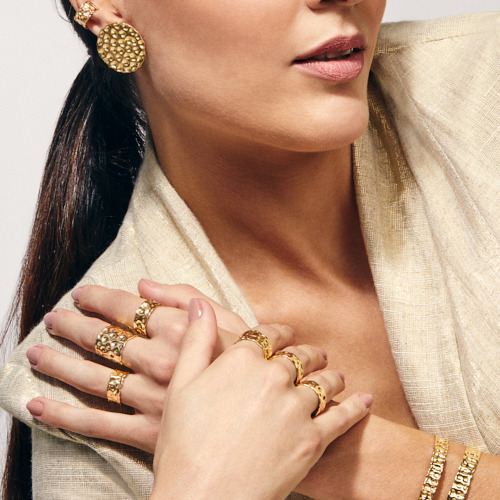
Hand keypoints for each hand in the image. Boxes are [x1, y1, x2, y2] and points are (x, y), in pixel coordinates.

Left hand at [25, 280, 247, 451]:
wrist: (269, 420)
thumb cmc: (252, 366)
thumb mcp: (232, 320)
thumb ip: (187, 296)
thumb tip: (145, 282)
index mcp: (178, 330)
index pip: (127, 307)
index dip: (99, 298)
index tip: (82, 293)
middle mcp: (158, 361)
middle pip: (102, 340)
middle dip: (72, 327)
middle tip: (53, 319)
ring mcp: (149, 398)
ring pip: (91, 379)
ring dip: (58, 365)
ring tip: (35, 354)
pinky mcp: (145, 432)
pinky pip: (97, 425)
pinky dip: (63, 416)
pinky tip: (39, 406)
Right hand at [151, 299, 371, 498]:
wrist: (203, 499)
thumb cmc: (184, 445)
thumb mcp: (181, 385)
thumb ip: (196, 340)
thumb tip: (200, 306)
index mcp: (243, 359)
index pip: (270, 333)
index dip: (279, 332)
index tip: (285, 334)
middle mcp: (274, 376)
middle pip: (300, 355)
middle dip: (308, 353)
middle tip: (315, 355)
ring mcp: (296, 408)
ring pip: (324, 381)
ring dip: (331, 376)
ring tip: (335, 375)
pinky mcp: (313, 440)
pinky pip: (343, 416)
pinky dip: (356, 406)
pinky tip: (365, 400)